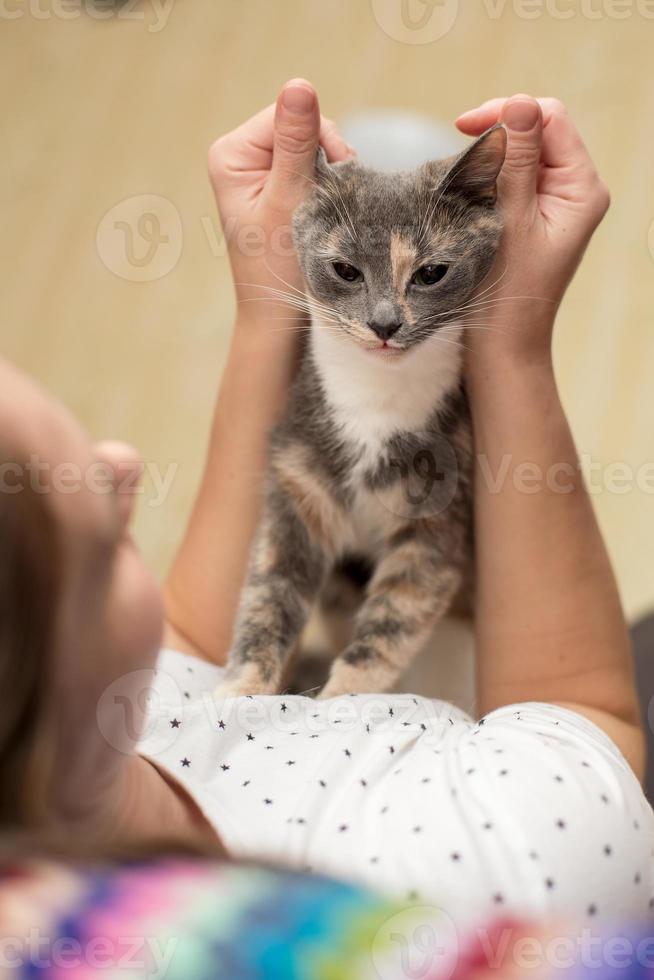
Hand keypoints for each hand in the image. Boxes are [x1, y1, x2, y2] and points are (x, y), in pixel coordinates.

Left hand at [208, 79, 352, 328]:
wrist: (278, 318)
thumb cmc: (279, 268)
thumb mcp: (290, 202)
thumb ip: (296, 144)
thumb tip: (299, 85)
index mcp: (231, 154)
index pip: (289, 115)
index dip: (320, 143)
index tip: (329, 185)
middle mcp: (240, 158)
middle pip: (302, 128)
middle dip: (326, 162)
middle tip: (329, 206)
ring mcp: (259, 174)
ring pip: (313, 150)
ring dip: (330, 178)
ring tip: (325, 216)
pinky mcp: (276, 190)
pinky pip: (313, 170)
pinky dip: (327, 190)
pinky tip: (324, 217)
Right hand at [456, 95, 609, 364]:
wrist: (500, 348)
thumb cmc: (506, 295)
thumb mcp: (509, 221)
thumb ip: (516, 162)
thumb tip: (519, 104)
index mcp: (582, 190)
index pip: (550, 119)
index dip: (508, 113)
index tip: (462, 127)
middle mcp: (573, 193)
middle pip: (537, 132)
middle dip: (497, 134)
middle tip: (457, 150)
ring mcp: (552, 207)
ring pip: (520, 156)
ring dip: (488, 158)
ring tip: (459, 177)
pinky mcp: (531, 220)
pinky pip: (511, 181)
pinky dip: (486, 179)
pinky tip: (464, 193)